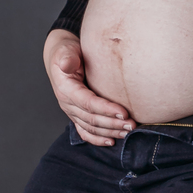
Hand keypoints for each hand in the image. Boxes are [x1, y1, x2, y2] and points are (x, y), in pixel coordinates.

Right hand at [43, 29, 134, 145]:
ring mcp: (72, 112)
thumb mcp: (65, 51)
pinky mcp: (76, 115)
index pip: (88, 103)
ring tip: (128, 132)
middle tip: (132, 124)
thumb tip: (67, 64)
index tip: (124, 112)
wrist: (61, 57)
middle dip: (113, 123)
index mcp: (66, 89)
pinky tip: (112, 141)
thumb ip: (67, 58)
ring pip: (91, 127)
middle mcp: (67, 104)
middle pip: (92, 118)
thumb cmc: (67, 52)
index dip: (106, 109)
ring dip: (110, 132)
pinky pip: (86, 132)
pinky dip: (98, 139)